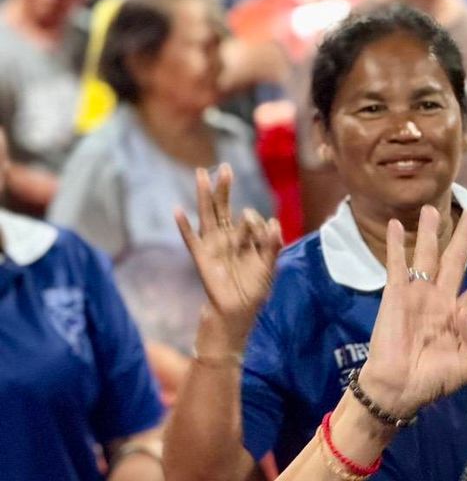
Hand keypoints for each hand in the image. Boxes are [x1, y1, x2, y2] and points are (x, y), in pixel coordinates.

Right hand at [176, 165, 282, 336]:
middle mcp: (226, 239)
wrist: (238, 314)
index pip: (248, 218)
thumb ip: (273, 245)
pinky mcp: (202, 259)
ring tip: (201, 175)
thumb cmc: (253, 291)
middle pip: (223, 208)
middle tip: (224, 166)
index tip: (267, 231)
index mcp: (244, 240)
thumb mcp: (269, 267)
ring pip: (207, 216)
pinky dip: (184, 226)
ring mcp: (212, 247)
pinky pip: (191, 240)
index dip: (256, 221)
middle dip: (224, 188)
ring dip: (205, 196)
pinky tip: (177, 210)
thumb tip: (274, 222)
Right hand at [355, 207, 466, 419]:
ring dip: (430, 232)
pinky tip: (397, 225)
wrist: (399, 389)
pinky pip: (397, 265)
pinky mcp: (396, 296)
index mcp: (461, 316)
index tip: (466, 323)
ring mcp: (418, 295)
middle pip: (456, 260)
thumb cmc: (434, 380)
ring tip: (431, 209)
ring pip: (427, 256)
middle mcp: (441, 300)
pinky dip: (397, 245)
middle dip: (464, 237)